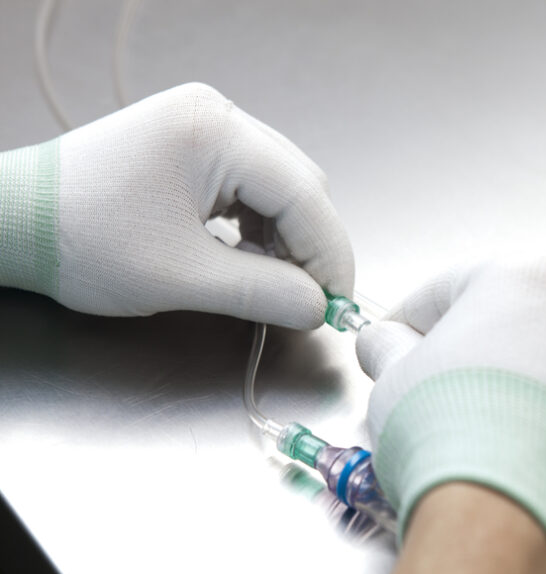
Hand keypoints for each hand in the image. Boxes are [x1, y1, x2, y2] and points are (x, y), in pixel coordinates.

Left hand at [0, 83, 352, 327]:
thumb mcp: (182, 277)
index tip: (336, 305)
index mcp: (215, 131)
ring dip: (287, 241)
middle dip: (310, 247)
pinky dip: (260, 230)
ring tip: (275, 285)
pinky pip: (250, 189)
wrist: (15, 223)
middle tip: (307, 300)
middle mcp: (217, 116)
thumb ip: (263, 293)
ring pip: (279, 188)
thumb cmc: (85, 243)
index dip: (330, 254)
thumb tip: (319, 308)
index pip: (305, 193)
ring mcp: (204, 128)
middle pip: (299, 185)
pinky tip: (251, 260)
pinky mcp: (193, 147)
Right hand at [356, 255, 545, 573]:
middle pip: (508, 320)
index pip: (446, 291)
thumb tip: (383, 342)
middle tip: (439, 390)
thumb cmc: (445, 433)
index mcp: (522, 275)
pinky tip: (525, 447)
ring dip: (518, 381)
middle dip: (469, 349)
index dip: (408, 323)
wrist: (505, 519)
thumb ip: (386, 345)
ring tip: (485, 424)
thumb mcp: (392, 377)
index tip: (394, 346)